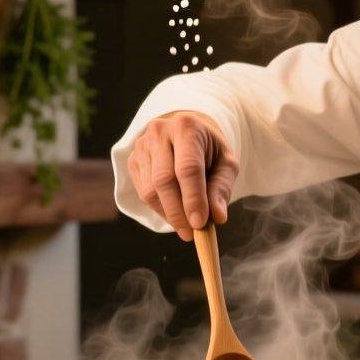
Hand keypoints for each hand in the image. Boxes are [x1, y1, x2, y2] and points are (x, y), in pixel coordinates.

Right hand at [126, 111, 238, 240]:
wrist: (187, 133)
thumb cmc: (209, 149)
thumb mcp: (226, 164)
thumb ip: (221, 188)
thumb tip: (217, 216)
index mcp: (186, 127)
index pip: (188, 168)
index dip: (193, 198)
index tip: (199, 224)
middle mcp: (159, 132)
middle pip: (164, 180)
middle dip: (178, 212)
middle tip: (191, 233)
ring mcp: (142, 146)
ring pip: (150, 190)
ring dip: (168, 214)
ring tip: (185, 226)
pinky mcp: (133, 160)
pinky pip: (143, 192)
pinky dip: (159, 208)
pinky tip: (173, 212)